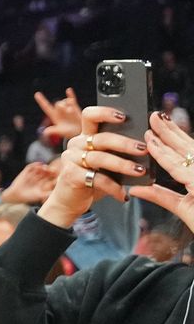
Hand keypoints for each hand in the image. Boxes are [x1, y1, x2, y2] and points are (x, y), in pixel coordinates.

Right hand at [0, 161, 57, 205]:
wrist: (16, 195)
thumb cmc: (28, 197)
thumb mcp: (39, 195)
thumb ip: (47, 194)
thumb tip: (56, 193)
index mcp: (43, 183)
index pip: (50, 177)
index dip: (54, 175)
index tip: (57, 174)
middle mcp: (38, 178)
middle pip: (45, 172)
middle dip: (49, 170)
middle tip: (53, 170)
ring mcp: (32, 175)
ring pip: (39, 169)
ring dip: (43, 167)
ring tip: (45, 167)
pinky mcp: (25, 172)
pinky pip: (30, 167)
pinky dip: (34, 164)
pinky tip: (39, 164)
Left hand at [35, 87, 84, 142]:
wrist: (79, 132)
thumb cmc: (68, 132)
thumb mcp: (60, 131)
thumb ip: (52, 131)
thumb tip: (45, 132)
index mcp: (54, 115)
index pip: (46, 107)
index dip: (41, 101)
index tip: (36, 94)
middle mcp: (60, 110)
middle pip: (57, 103)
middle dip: (61, 105)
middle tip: (67, 112)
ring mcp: (67, 108)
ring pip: (65, 101)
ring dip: (68, 104)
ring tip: (71, 112)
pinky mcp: (75, 107)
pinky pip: (72, 99)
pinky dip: (70, 95)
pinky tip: (68, 90)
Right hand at [38, 106, 141, 226]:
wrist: (70, 199)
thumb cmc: (93, 177)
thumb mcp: (105, 160)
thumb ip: (116, 150)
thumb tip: (146, 144)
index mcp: (85, 136)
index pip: (90, 115)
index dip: (105, 112)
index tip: (124, 116)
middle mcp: (76, 144)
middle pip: (100, 137)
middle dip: (124, 143)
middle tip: (143, 149)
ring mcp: (71, 159)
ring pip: (99, 158)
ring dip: (122, 164)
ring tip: (140, 171)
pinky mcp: (70, 176)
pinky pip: (96, 179)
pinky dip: (113, 187)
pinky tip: (124, 195)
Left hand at [130, 112, 193, 236]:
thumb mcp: (183, 208)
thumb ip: (161, 197)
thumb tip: (134, 189)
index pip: (190, 153)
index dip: (175, 137)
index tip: (159, 126)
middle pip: (189, 148)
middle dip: (170, 131)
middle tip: (153, 115)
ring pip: (186, 154)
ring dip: (167, 138)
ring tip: (151, 125)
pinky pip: (179, 169)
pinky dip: (165, 157)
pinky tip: (152, 146)